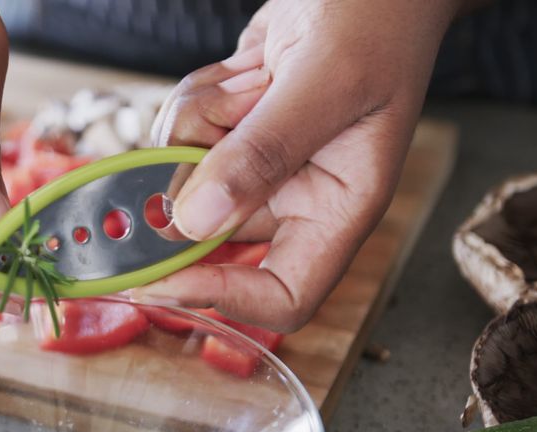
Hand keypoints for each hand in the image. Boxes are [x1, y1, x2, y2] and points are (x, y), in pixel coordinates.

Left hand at [133, 0, 460, 331]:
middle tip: (214, 122)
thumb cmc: (378, 15)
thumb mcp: (327, 79)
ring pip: (183, 176)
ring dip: (195, 123)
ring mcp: (258, 166)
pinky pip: (179, 135)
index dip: (220, 297)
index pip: (283, 296)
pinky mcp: (232, 133)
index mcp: (339, 208)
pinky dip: (193, 100)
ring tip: (249, 79)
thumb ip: (264, 151)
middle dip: (190, 181)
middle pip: (211, 237)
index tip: (158, 278)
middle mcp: (296, 197)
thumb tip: (195, 222)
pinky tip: (238, 70)